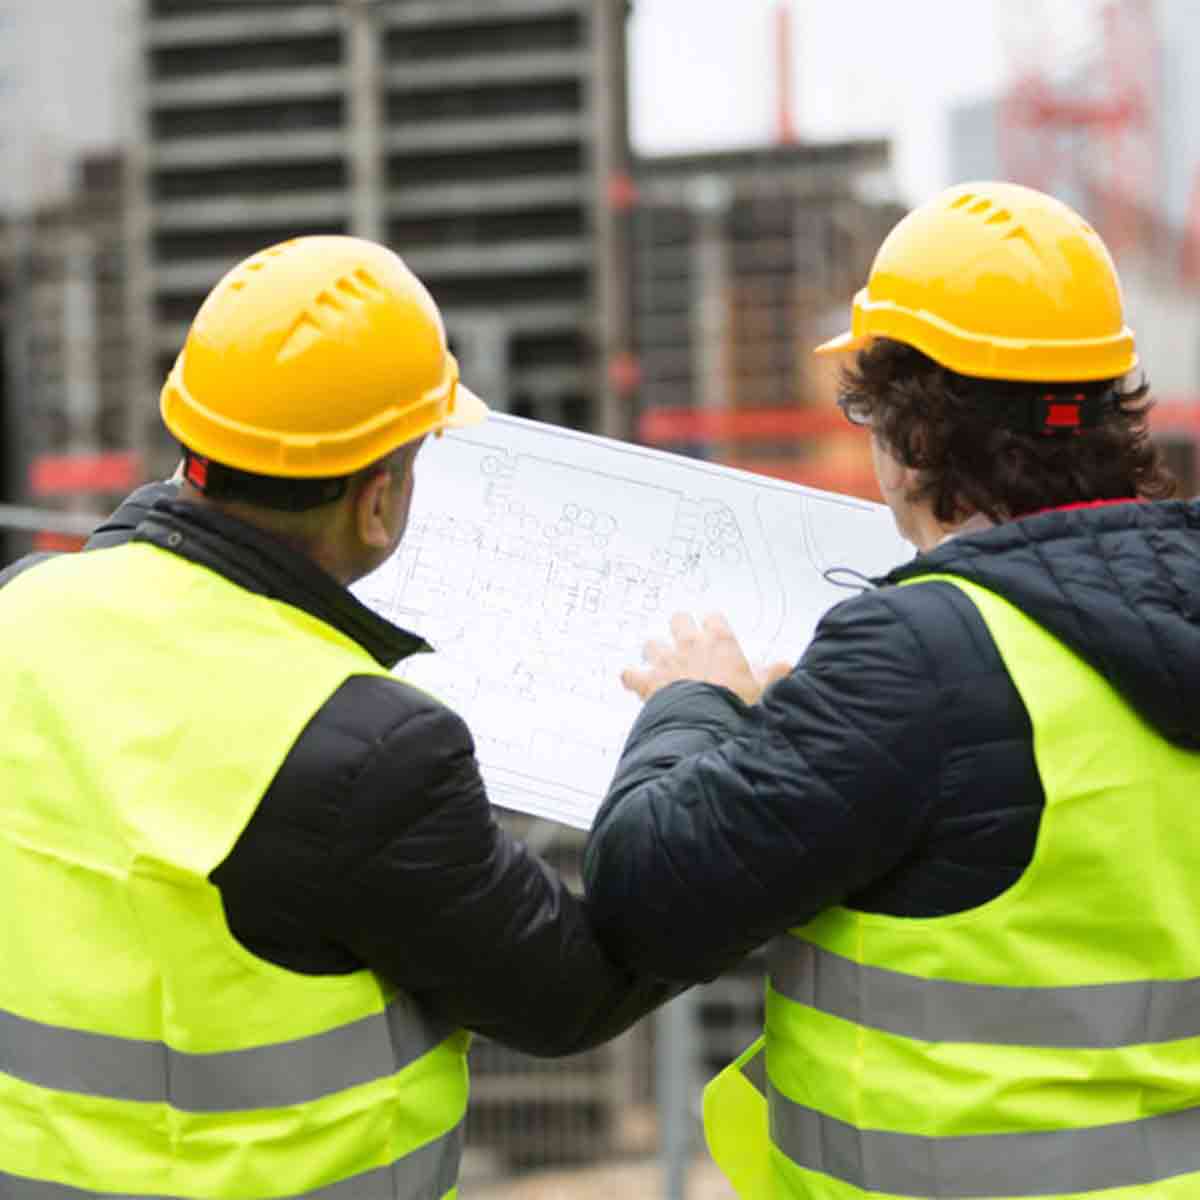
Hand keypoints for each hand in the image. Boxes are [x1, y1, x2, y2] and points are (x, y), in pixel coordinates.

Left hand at [621, 612, 791, 704]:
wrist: (708, 727)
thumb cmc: (736, 707)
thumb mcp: (763, 690)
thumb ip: (772, 674)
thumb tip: (786, 667)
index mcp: (719, 641)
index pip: (713, 617)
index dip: (713, 624)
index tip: (715, 632)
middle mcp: (690, 644)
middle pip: (679, 620)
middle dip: (680, 628)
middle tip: (686, 644)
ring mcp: (665, 661)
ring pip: (652, 644)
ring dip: (655, 653)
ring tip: (661, 665)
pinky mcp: (647, 682)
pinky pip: (629, 673)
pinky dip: (631, 678)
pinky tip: (634, 682)